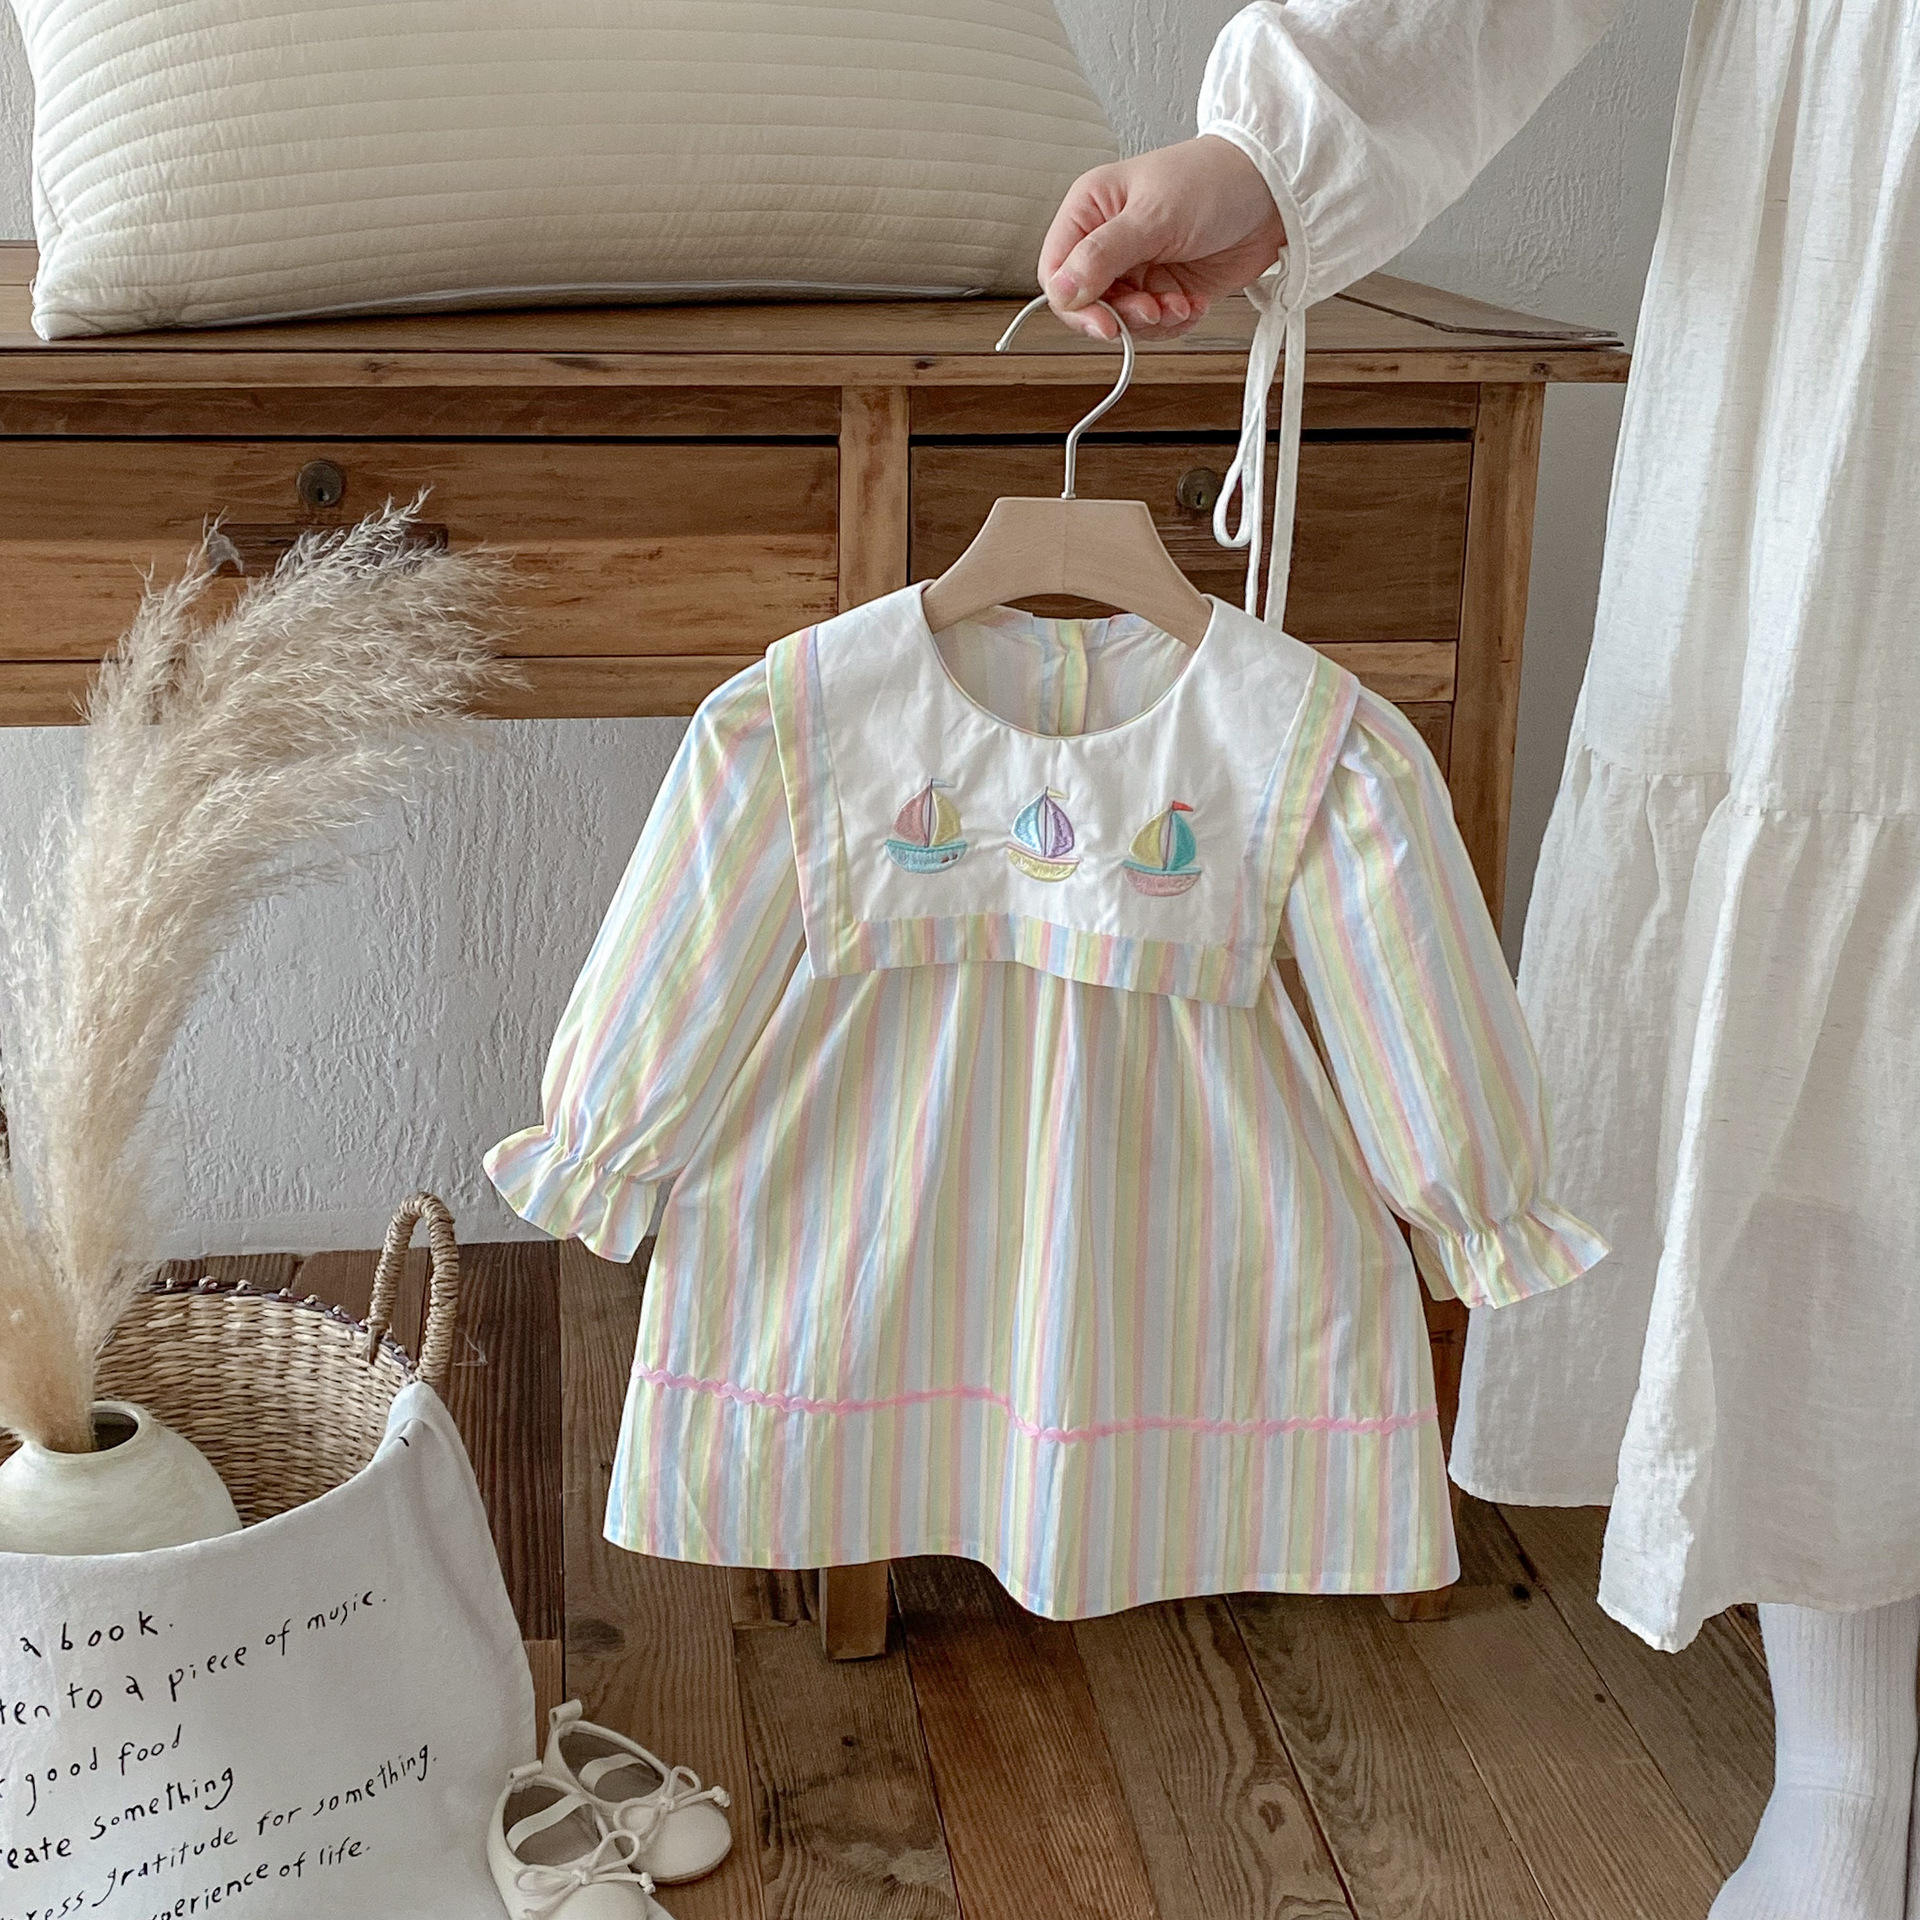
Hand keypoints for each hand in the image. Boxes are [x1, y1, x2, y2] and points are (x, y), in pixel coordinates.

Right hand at [1039, 136, 1285, 341]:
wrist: (1274, 193)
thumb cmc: (1213, 181)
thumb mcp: (1152, 216)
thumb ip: (1102, 255)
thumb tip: (1061, 290)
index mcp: (1090, 211)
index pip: (1056, 272)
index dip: (1075, 305)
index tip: (1105, 323)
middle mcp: (1108, 242)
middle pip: (1088, 304)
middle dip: (1122, 315)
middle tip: (1152, 310)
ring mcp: (1137, 268)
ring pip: (1122, 320)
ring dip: (1153, 322)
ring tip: (1180, 304)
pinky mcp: (1165, 289)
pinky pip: (1154, 326)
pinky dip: (1175, 323)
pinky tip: (1194, 303)